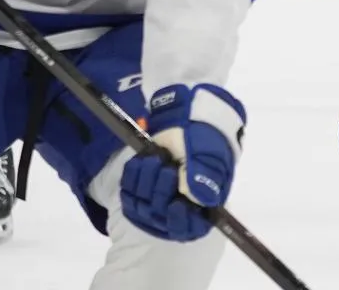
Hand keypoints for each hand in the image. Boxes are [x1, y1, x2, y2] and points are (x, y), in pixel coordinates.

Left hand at [120, 84, 245, 241]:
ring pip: (144, 206)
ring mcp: (159, 195)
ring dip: (145, 184)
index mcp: (203, 201)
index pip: (190, 226)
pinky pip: (128, 194)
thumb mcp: (209, 153)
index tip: (175, 205)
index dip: (180, 221)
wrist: (187, 113)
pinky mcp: (141, 186)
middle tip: (166, 169)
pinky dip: (131, 180)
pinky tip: (139, 163)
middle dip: (161, 192)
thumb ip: (205, 177)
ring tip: (153, 161)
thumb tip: (198, 198)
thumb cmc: (205, 135)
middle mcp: (181, 204)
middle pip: (163, 216)